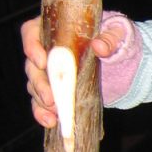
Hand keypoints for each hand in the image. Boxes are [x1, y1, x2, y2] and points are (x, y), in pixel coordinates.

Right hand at [22, 13, 131, 127]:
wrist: (120, 57)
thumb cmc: (114, 37)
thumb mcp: (117, 32)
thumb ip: (110, 38)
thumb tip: (99, 47)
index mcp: (55, 29)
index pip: (31, 32)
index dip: (31, 46)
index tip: (42, 61)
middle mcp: (46, 50)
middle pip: (31, 65)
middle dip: (39, 83)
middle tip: (51, 97)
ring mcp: (49, 72)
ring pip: (34, 86)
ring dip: (41, 101)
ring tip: (54, 114)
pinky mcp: (55, 89)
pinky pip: (41, 102)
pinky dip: (43, 113)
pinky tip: (51, 122)